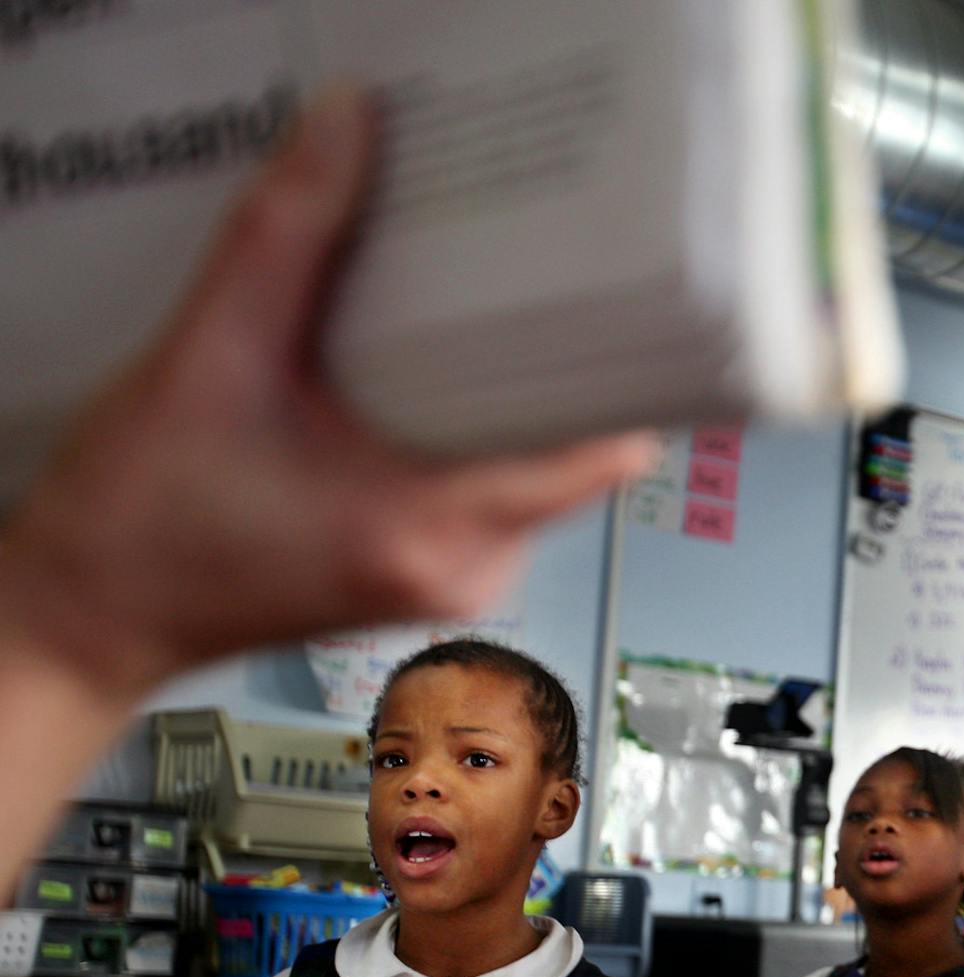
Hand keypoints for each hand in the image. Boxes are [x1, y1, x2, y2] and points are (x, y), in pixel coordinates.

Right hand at [0, 83, 656, 704]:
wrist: (92, 612)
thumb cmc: (142, 522)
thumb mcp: (211, 357)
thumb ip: (286, 238)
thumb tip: (347, 127)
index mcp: (437, 531)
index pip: (597, 455)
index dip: (620, 369)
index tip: (618, 296)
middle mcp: (469, 568)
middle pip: (571, 448)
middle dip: (555, 357)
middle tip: (534, 268)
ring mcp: (455, 575)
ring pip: (532, 464)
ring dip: (510, 389)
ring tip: (480, 306)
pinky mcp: (432, 568)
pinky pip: (492, 483)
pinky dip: (472, 424)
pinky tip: (432, 366)